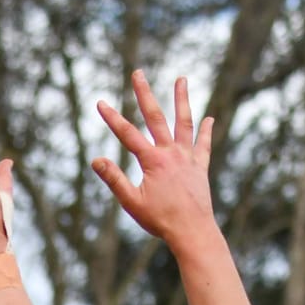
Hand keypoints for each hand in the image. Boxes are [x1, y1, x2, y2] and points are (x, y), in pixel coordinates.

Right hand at [91, 72, 215, 243]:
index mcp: (153, 161)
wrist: (193, 231)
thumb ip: (114, 179)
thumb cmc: (160, 220)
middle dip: (144, 94)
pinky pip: (203, 145)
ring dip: (182, 100)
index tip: (100, 102)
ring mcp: (188, 158)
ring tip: (181, 79)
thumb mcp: (131, 202)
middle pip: (156, 117)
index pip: (127, 134)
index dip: (112, 118)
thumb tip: (96, 159)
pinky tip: (209, 117)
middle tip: (138, 73)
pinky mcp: (200, 167)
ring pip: (184, 122)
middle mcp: (171, 153)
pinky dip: (206, 131)